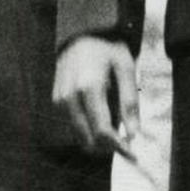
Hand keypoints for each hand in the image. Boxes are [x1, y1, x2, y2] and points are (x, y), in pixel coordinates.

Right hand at [53, 35, 139, 159]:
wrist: (82, 35)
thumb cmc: (108, 51)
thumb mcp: (126, 68)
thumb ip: (129, 102)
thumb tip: (134, 135)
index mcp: (89, 88)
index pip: (102, 130)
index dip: (119, 147)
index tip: (133, 155)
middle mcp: (69, 97)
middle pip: (89, 140)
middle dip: (109, 147)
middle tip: (127, 143)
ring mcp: (59, 101)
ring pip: (79, 137)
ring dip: (99, 140)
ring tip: (116, 127)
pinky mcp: (55, 102)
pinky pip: (73, 128)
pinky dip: (88, 130)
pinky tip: (101, 118)